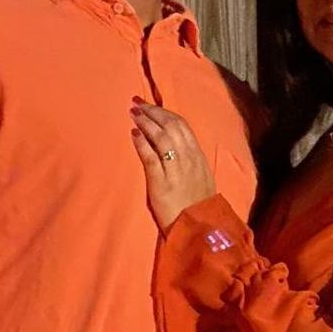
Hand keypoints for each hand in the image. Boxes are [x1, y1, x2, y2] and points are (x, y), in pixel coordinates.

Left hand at [130, 100, 216, 232]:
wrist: (199, 228)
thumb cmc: (197, 206)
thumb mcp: (200, 179)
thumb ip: (191, 162)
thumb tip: (177, 146)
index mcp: (198, 157)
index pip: (182, 126)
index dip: (165, 112)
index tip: (152, 105)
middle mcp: (189, 159)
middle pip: (171, 126)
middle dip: (153, 111)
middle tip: (137, 103)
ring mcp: (176, 170)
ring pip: (162, 137)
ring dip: (146, 122)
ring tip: (132, 114)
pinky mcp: (162, 183)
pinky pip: (151, 157)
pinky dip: (142, 143)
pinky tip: (134, 134)